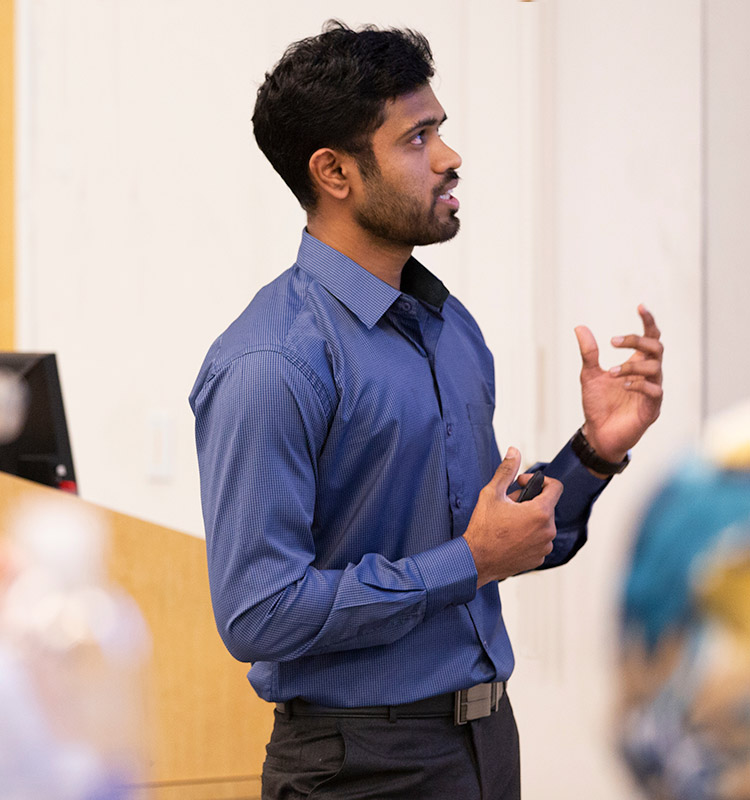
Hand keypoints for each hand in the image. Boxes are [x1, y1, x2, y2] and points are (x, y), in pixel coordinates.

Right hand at [463, 448, 562, 586]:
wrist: (476, 561)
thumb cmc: (483, 528)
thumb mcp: (492, 494)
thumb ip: (506, 471)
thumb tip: (514, 451)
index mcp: (540, 512)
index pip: (555, 487)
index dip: (539, 480)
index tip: (522, 484)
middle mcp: (548, 530)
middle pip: (546, 506)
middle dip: (529, 502)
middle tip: (508, 505)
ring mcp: (544, 547)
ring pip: (542, 524)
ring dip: (529, 519)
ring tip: (508, 522)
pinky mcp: (539, 559)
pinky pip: (539, 541)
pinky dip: (528, 536)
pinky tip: (510, 536)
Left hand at [575, 304, 662, 462]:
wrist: (598, 434)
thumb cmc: (598, 405)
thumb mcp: (589, 375)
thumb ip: (589, 353)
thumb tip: (580, 327)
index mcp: (636, 364)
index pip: (650, 337)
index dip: (648, 321)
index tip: (640, 306)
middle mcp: (647, 375)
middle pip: (656, 347)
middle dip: (637, 340)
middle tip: (613, 341)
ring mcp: (652, 391)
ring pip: (655, 368)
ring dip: (632, 366)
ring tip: (612, 372)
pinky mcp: (651, 409)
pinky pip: (654, 392)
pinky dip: (639, 385)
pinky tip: (623, 386)